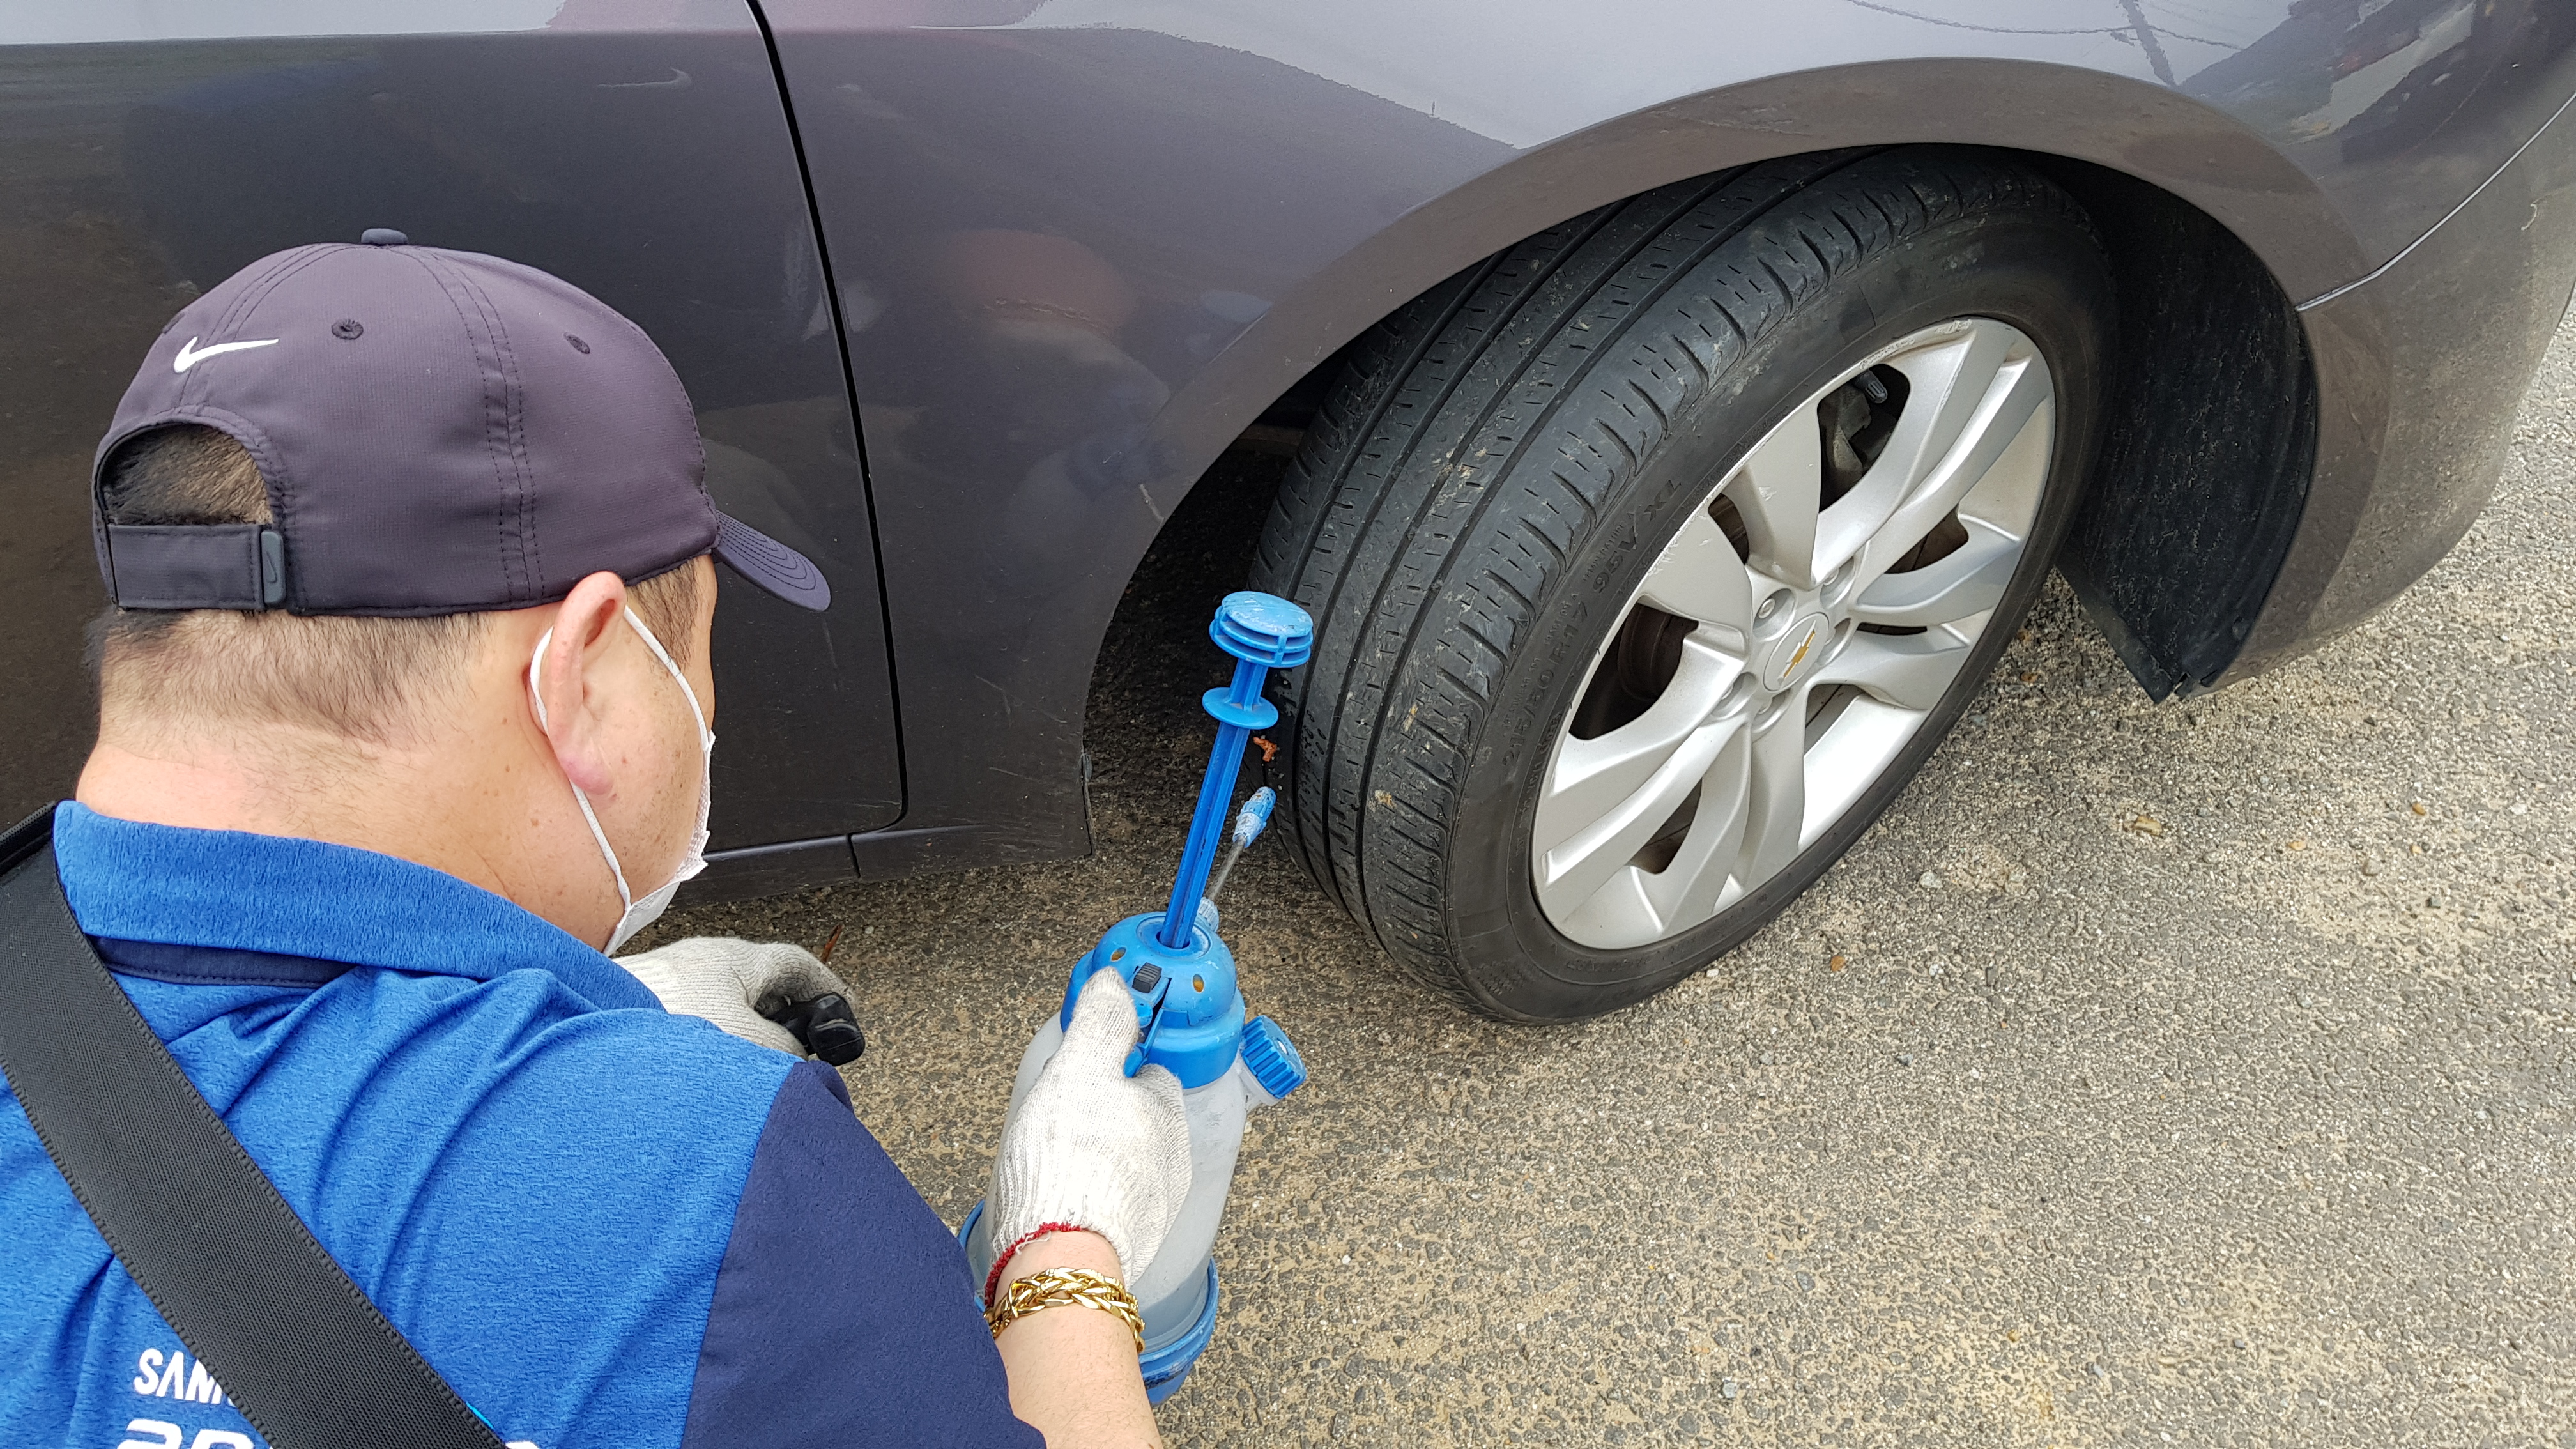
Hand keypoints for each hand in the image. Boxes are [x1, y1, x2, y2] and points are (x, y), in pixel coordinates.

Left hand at [617, 936, 842, 1056]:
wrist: (580, 1031)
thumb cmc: (659, 1024)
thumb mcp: (748, 1042)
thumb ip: (784, 1050)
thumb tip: (792, 1060)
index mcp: (734, 959)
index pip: (797, 966)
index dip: (828, 988)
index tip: (845, 1008)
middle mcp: (700, 964)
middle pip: (760, 989)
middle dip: (782, 1021)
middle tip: (797, 1054)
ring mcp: (667, 986)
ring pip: (723, 1011)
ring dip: (740, 1040)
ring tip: (744, 1074)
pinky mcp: (638, 1012)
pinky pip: (688, 1028)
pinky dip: (704, 1051)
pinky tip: (700, 1078)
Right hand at [986, 968, 1190, 1298]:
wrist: (1060, 1260)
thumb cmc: (1069, 1165)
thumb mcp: (1080, 1069)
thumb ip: (1100, 1022)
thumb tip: (1115, 982)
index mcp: (1167, 1113)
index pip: (1150, 1073)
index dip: (1114, 1067)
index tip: (1085, 1069)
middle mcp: (1173, 1162)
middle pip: (1137, 1121)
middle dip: (1102, 1117)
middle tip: (1059, 1119)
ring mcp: (1155, 1208)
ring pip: (1126, 1166)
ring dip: (1097, 1160)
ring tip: (1053, 1162)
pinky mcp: (1130, 1245)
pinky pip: (1112, 1206)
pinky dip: (1089, 1199)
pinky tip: (1059, 1201)